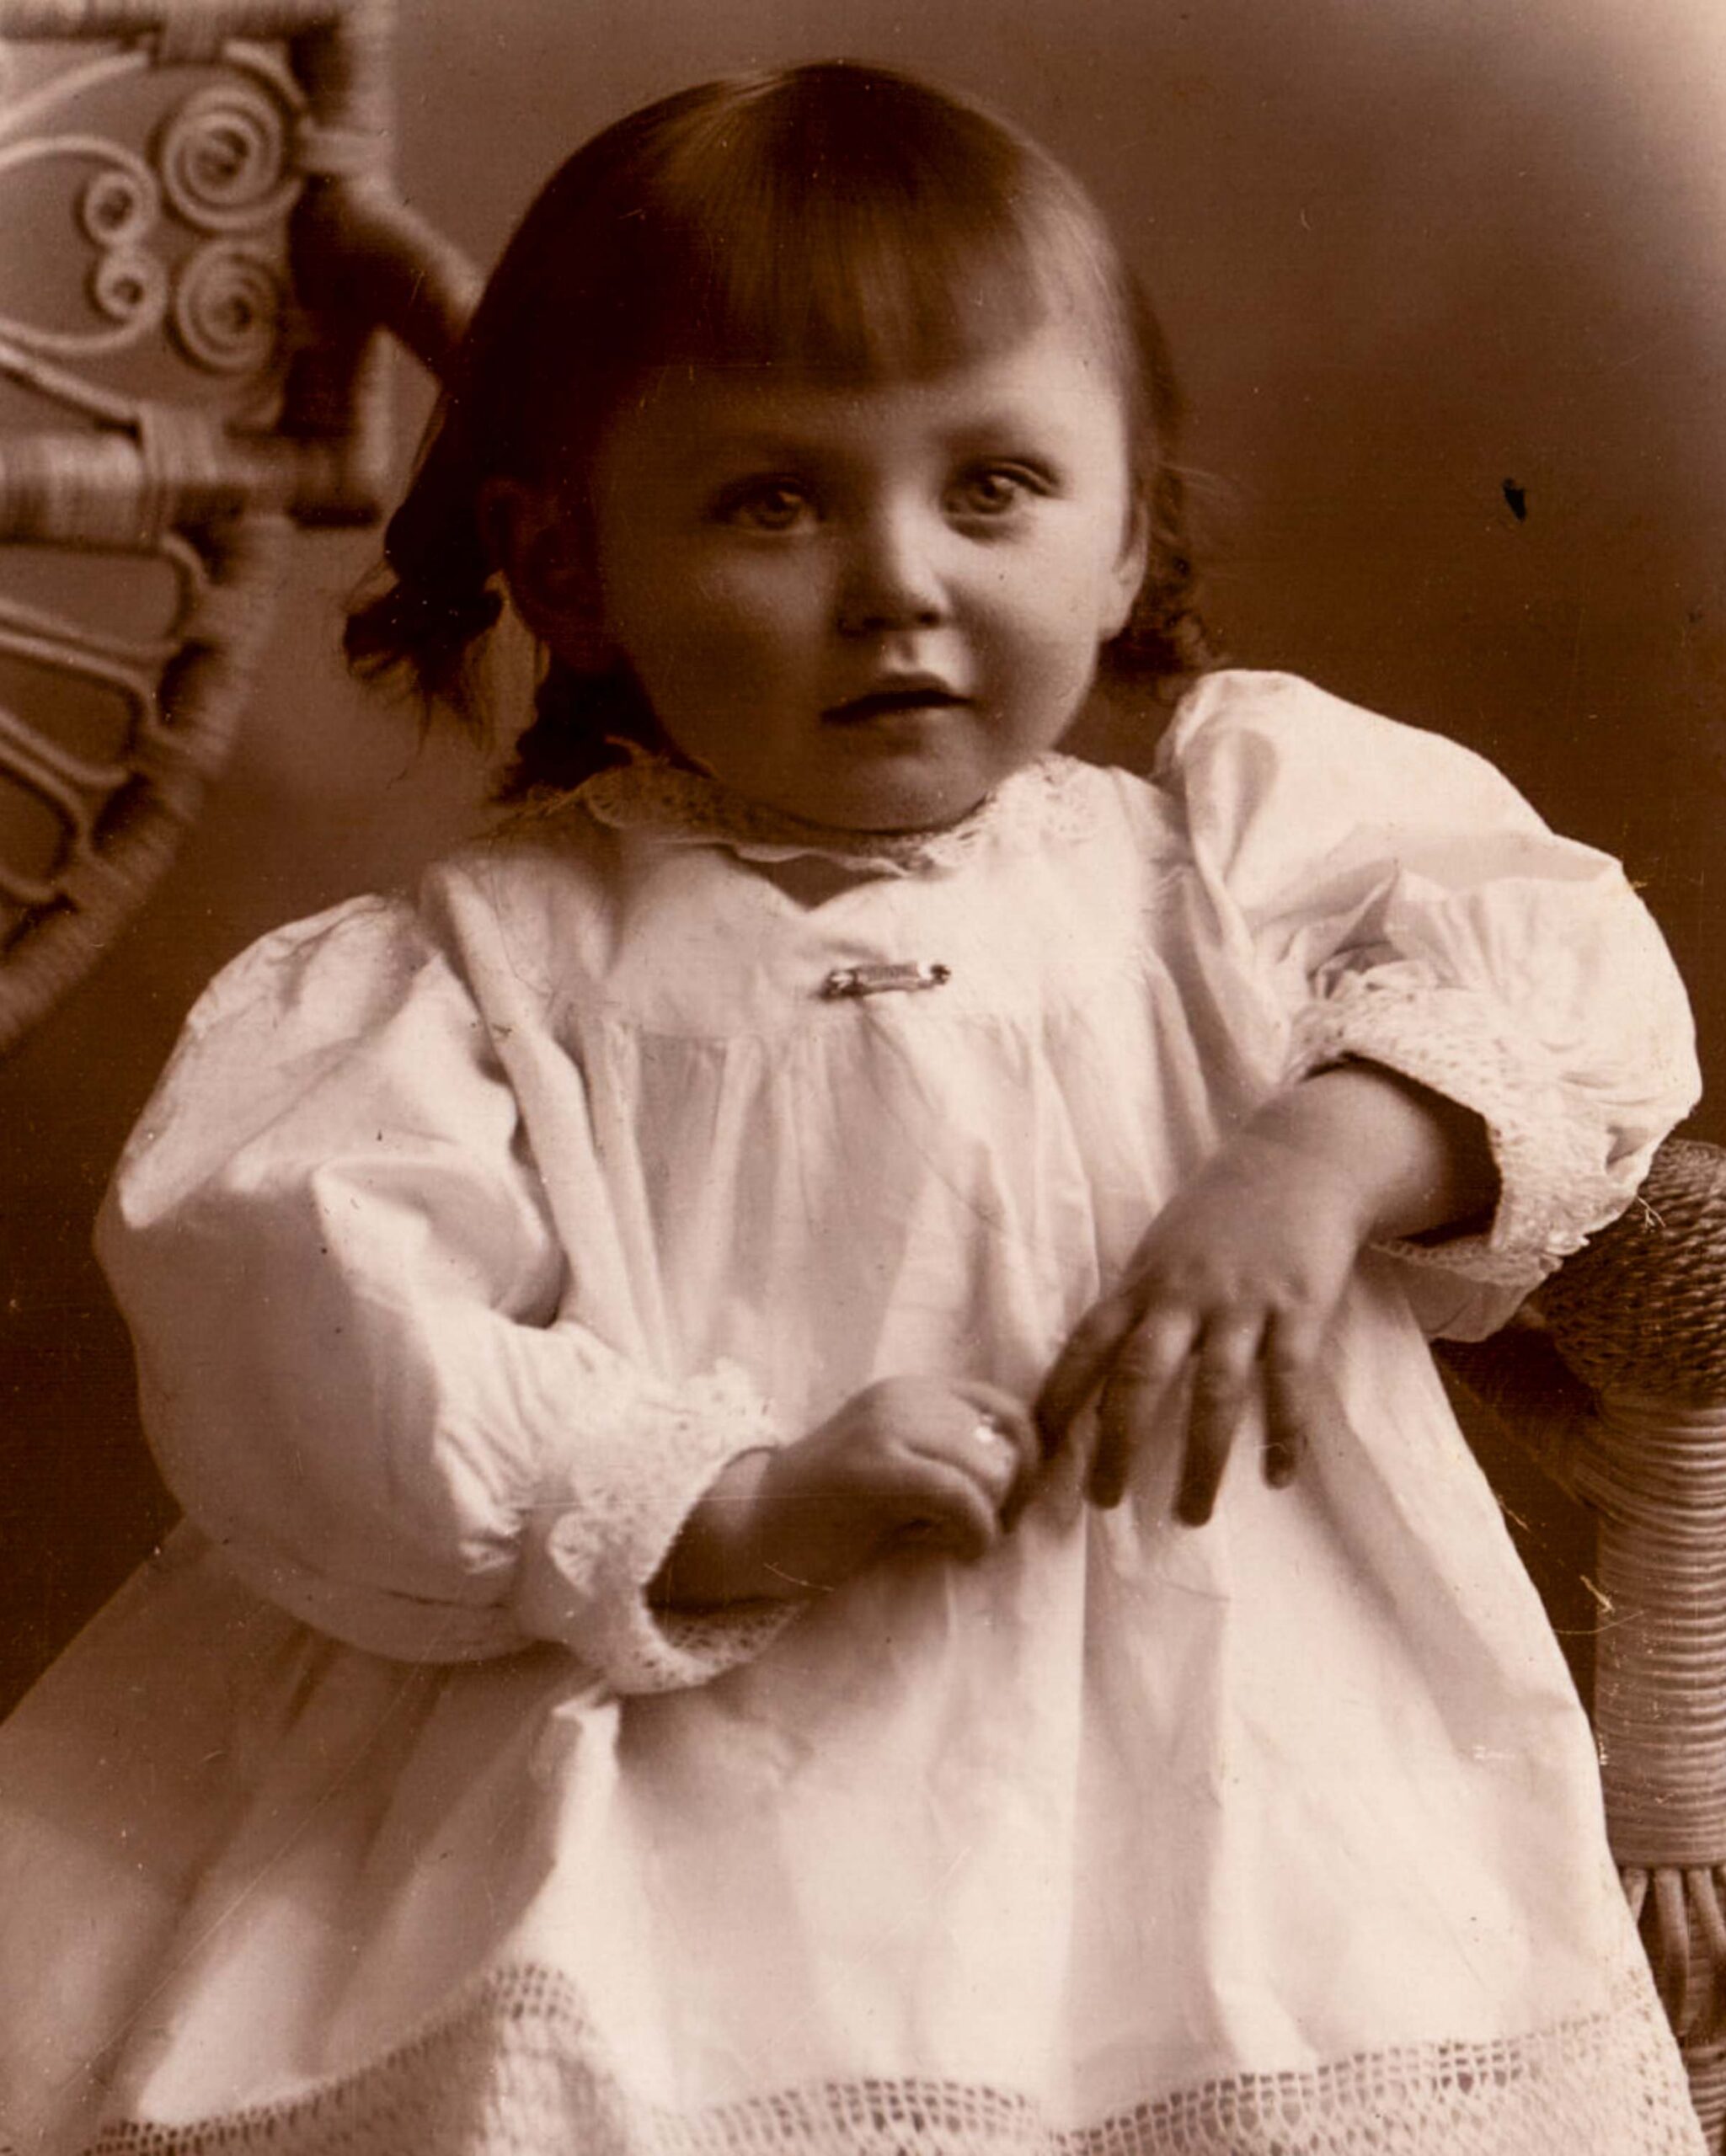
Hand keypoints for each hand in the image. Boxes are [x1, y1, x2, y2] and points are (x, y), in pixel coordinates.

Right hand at [652, 1377, 1038, 1608]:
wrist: (751, 1528)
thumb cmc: (835, 1515)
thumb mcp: (907, 1472)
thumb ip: (957, 1462)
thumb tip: (1030, 1483)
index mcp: (917, 1392)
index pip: (1011, 1413)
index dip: (1025, 1466)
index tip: (1001, 1511)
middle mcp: (906, 1396)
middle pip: (1010, 1445)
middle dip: (1008, 1501)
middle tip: (975, 1535)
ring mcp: (887, 1426)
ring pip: (992, 1469)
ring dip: (991, 1520)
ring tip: (958, 1542)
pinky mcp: (873, 1467)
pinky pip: (961, 1496)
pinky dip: (976, 1534)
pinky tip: (958, 1553)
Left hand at [1035, 1067, 1494, 1523]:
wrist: (1297, 1159)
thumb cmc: (1219, 1213)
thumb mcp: (1160, 1250)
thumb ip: (1134, 1306)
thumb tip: (1092, 1373)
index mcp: (1142, 1282)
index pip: (1086, 1346)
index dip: (1055, 1398)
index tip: (1032, 1451)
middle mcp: (1184, 1295)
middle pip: (1138, 1376)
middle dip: (1115, 1443)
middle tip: (1102, 1502)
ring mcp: (1242, 1303)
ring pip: (1213, 1391)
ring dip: (1201, 1459)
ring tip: (1191, 1513)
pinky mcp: (1299, 1307)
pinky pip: (1288, 1380)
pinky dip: (1283, 1433)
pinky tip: (1278, 1475)